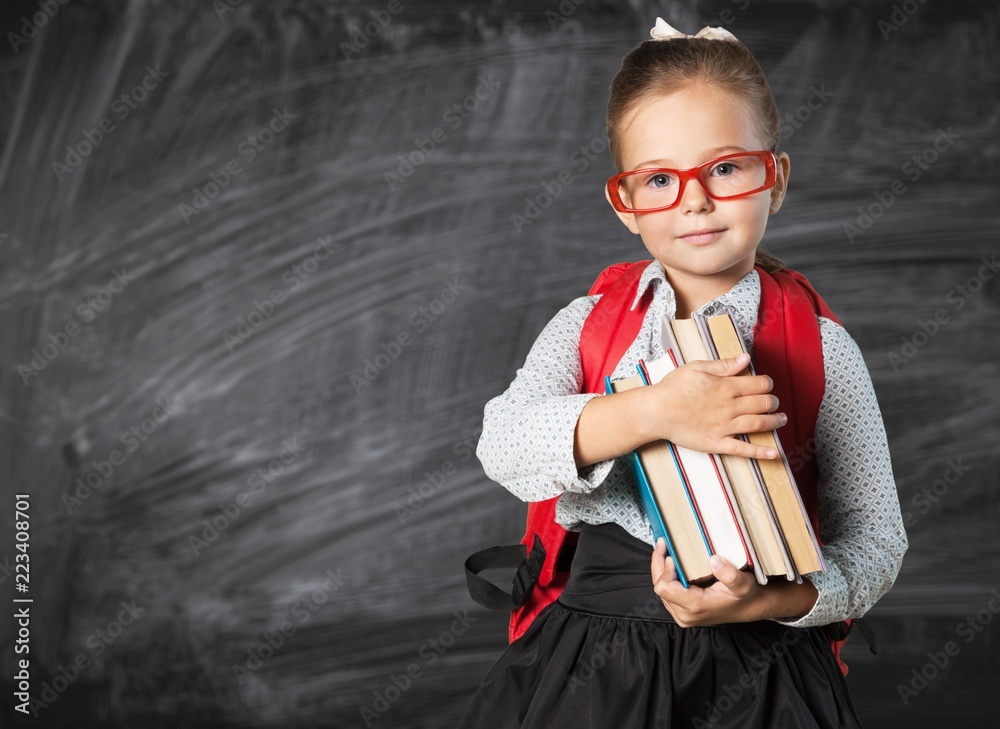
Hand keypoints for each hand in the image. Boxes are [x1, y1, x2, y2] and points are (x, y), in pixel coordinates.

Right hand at [646, 353, 784, 458]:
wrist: (656, 411)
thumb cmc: (673, 388)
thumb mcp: (697, 368)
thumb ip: (723, 365)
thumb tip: (745, 359)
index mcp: (725, 387)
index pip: (758, 384)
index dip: (767, 384)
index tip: (767, 385)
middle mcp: (729, 407)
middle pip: (762, 404)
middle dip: (773, 402)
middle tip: (774, 403)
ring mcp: (725, 426)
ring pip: (758, 424)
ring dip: (774, 422)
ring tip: (781, 420)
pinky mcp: (717, 443)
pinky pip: (743, 449)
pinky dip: (760, 452)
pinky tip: (774, 453)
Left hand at [649, 538, 762, 626]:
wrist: (748, 608)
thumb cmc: (745, 596)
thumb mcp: (743, 583)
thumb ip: (730, 574)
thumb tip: (713, 560)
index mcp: (695, 606)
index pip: (665, 587)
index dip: (665, 569)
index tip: (672, 554)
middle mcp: (685, 614)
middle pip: (659, 587)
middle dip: (659, 564)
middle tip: (662, 544)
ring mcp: (682, 615)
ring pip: (661, 590)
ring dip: (662, 570)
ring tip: (666, 551)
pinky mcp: (682, 612)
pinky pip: (667, 593)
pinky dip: (667, 577)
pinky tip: (672, 564)